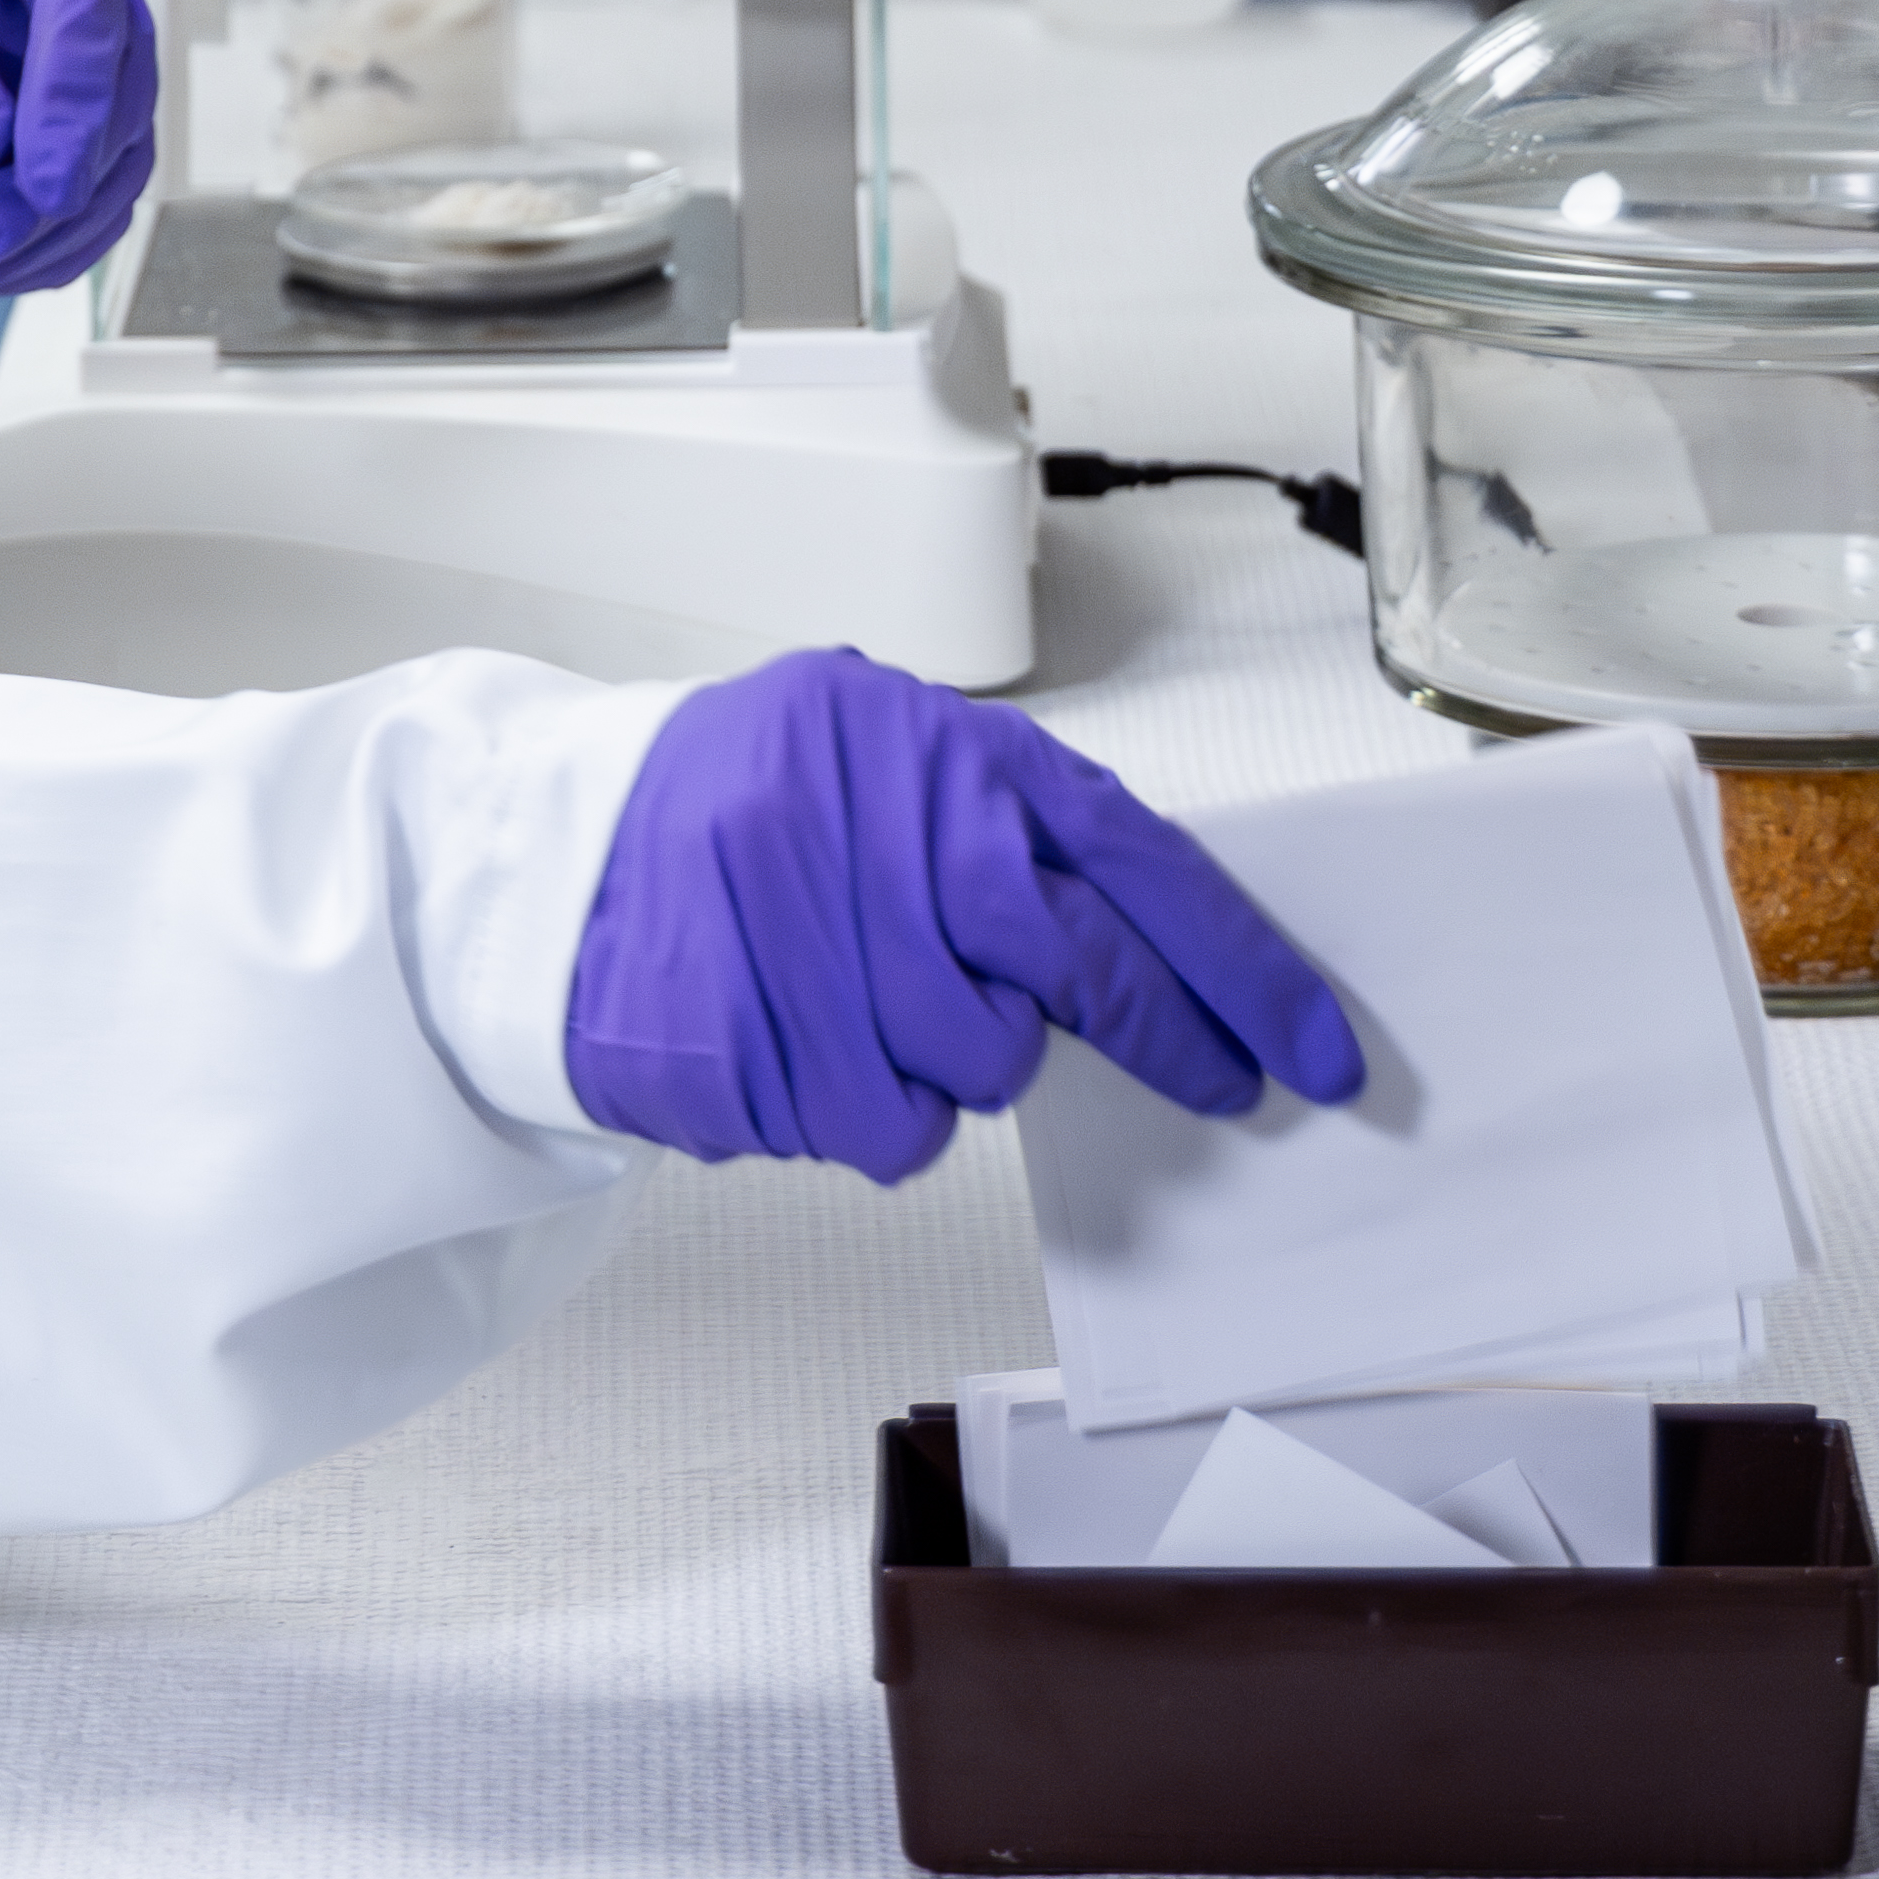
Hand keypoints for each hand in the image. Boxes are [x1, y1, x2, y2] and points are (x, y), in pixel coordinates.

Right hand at [563, 647, 1363, 1184]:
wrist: (564, 852)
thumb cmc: (752, 799)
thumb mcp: (894, 751)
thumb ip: (1017, 831)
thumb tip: (1160, 944)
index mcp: (943, 756)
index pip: (1139, 867)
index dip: (1244, 969)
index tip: (1315, 1048)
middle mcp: (887, 842)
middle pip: (1076, 979)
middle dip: (1166, 1041)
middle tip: (1216, 1081)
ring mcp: (814, 949)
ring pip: (979, 1072)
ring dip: (958, 1059)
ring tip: (888, 1000)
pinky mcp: (754, 1052)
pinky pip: (882, 1126)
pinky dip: (870, 1103)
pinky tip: (818, 1037)